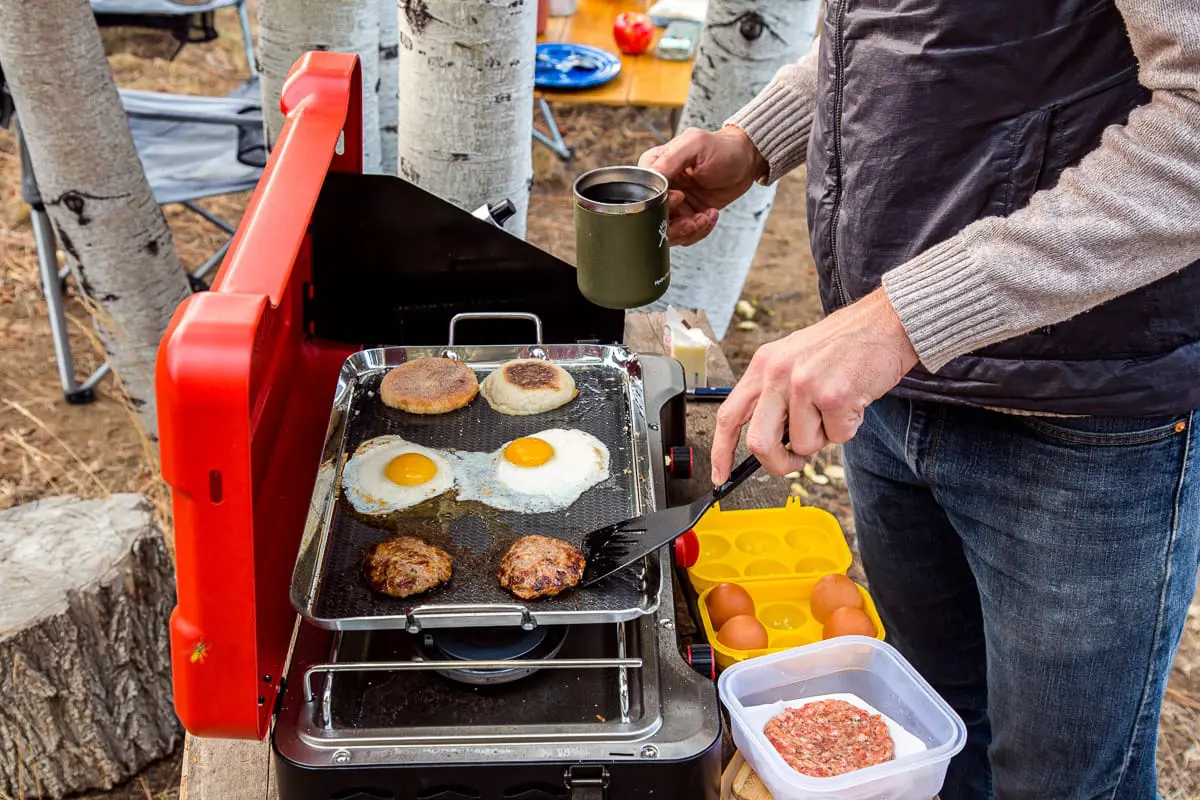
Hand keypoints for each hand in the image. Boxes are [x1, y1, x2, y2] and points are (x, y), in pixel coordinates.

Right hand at [638, 126, 767, 245]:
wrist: (746, 162)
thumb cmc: (721, 147)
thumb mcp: (695, 145)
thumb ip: (671, 159)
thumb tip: (651, 175)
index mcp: (654, 167)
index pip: (643, 193)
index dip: (659, 202)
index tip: (680, 197)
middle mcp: (661, 189)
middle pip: (652, 218)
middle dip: (674, 224)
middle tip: (693, 218)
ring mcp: (675, 205)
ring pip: (668, 231)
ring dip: (688, 230)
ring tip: (705, 217)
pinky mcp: (688, 216)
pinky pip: (686, 235)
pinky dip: (699, 230)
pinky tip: (711, 215)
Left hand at [711, 288, 919, 483]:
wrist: (884, 323)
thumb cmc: (842, 345)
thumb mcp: (793, 359)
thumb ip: (775, 396)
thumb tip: (768, 442)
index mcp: (763, 364)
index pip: (729, 415)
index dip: (721, 450)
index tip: (720, 474)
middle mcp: (778, 373)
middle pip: (759, 442)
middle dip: (777, 463)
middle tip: (793, 462)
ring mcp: (805, 384)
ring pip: (804, 445)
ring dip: (825, 436)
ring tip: (836, 405)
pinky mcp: (834, 396)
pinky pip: (837, 437)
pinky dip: (849, 428)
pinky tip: (854, 400)